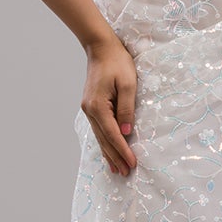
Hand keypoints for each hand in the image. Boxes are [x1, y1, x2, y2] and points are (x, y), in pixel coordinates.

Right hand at [82, 35, 137, 175]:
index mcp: (98, 106)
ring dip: (109, 153)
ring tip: (117, 169)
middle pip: (104, 139)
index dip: (123, 150)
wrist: (100, 48)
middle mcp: (90, 110)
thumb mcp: (128, 84)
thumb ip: (127, 109)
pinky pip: (98, 129)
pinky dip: (104, 142)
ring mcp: (88, 109)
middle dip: (116, 157)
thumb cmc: (117, 62)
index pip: (113, 134)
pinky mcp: (91, 107)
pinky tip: (107, 151)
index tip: (133, 163)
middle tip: (126, 173)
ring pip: (100, 137)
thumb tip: (127, 132)